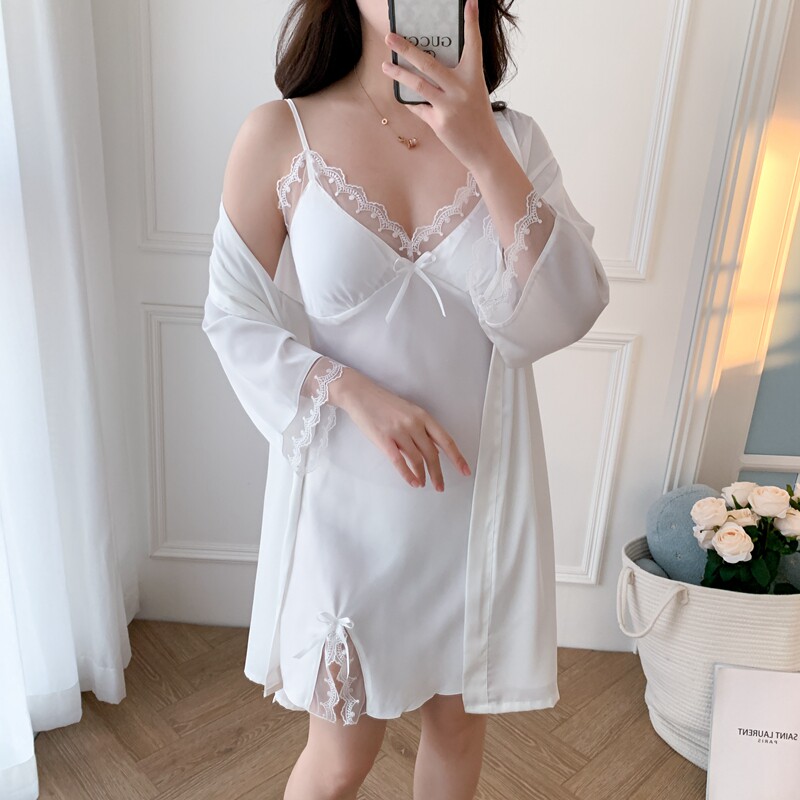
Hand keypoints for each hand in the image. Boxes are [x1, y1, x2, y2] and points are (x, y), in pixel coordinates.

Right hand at [330, 368, 471, 490]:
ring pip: (417, 460)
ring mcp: (399, 431)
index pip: (445, 440)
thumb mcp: (409, 412)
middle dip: (438, 473)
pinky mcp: (384, 439)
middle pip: (432, 454)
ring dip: (423, 476)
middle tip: (441, 487)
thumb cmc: (385, 404)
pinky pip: (399, 462)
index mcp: (423, 416)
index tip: (465, 470)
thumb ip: (422, 430)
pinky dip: (408, 475)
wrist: (361, 394)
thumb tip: (434, 451)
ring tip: (424, 485)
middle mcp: (414, 424)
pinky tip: (413, 482)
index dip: (457, 457)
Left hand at [381, 0, 502, 171]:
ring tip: (385, 66)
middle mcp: (461, 89)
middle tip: (390, 37)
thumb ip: (456, 79)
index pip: (473, 44)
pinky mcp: (438, 122)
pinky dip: (411, 102)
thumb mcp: (474, 93)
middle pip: (429, 63)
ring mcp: (449, 106)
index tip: (469, 1)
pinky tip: (404, 96)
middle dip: (406, 48)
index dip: (471, 22)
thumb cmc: (478, 119)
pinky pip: (419, 107)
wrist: (485, 150)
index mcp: (474, 77)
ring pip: (417, 85)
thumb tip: (428, 67)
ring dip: (398, 74)